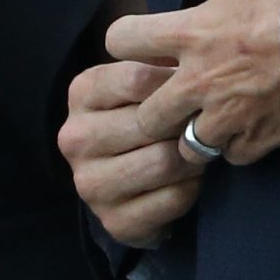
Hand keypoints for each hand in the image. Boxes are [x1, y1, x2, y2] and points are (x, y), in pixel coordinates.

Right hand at [60, 57, 203, 248]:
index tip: (195, 88)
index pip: (136, 78)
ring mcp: (90, 184)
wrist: (126, 181)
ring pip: (164, 162)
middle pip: (152, 123)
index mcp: (81, 93)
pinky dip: (191, 189)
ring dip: (192, 158)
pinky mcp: (114, 221)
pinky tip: (188, 181)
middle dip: (187, 124)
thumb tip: (193, 58)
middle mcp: (75, 139)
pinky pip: (172, 199)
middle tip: (204, 125)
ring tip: (198, 152)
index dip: (176, 83)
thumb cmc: (141, 117)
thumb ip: (161, 63)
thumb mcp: (144, 82)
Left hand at [109, 0, 279, 168]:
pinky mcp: (253, 141)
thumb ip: (215, 12)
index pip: (122, 40)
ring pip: (185, 148)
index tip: (142, 48)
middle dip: (156, 113)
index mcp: (192, 33)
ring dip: (196, 139)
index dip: (128, 44)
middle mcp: (198, 80)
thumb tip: (204, 18)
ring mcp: (224, 116)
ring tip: (214, 124)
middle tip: (173, 105)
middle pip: (145, 116)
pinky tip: (250, 130)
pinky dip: (237, 147)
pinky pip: (230, 156)